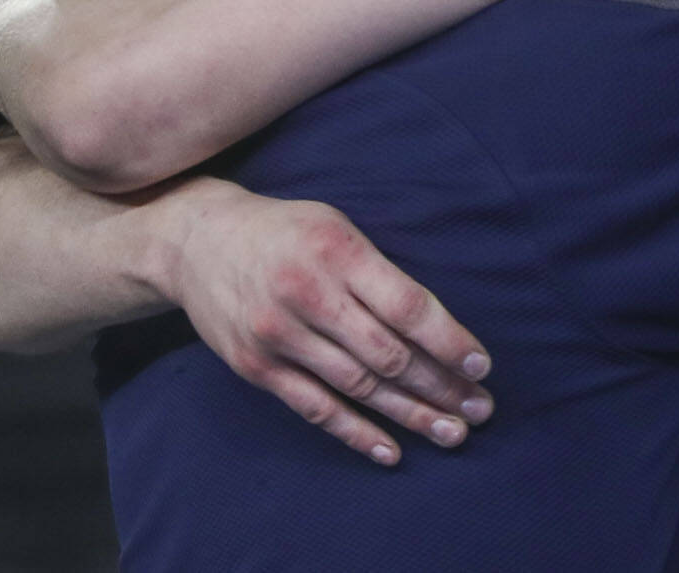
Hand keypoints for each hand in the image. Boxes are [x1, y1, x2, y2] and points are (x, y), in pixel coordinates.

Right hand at [155, 181, 494, 466]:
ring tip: (452, 433)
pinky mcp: (258, 367)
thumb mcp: (335, 227)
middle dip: (441, 386)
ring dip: (411, 415)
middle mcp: (308, 294)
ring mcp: (279, 335)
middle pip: (388, 354)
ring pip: (359, 387)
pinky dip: (357, 433)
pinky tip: (391, 451)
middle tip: (480, 411)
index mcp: (337, 251)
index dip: (449, 341)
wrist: (196, 243)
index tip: (481, 368)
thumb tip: (438, 329)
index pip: (406, 306)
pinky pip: (315, 408)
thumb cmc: (284, 233)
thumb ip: (379, 273)